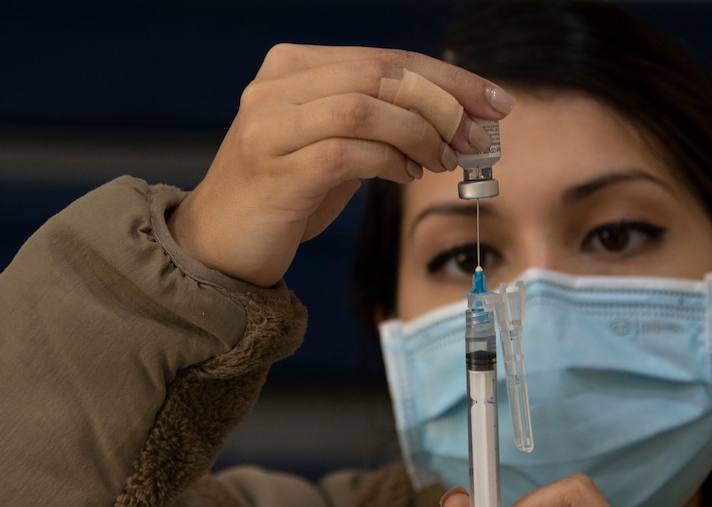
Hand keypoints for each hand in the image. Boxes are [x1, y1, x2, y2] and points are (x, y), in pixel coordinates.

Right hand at [167, 44, 513, 286]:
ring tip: (446, 160)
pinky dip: (390, 160)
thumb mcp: (332, 145)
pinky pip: (347, 151)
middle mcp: (276, 86)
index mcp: (292, 67)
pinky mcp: (274, 169)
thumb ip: (377, 123)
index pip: (384, 58)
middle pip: (379, 73)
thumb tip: (453, 120)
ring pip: (364, 106)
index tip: (494, 102)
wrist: (218, 243)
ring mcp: (270, 125)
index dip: (447, 78)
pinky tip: (408, 174)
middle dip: (443, 103)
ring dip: (420, 132)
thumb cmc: (283, 194)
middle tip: (479, 136)